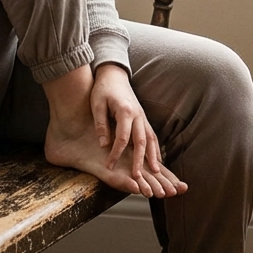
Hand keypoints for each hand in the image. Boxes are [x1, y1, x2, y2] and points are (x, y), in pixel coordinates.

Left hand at [90, 64, 162, 178]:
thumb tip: (104, 145)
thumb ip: (101, 124)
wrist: (114, 75)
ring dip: (153, 156)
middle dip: (139, 161)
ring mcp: (143, 117)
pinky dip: (155, 149)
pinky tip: (156, 160)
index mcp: (125, 112)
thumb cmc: (103, 89)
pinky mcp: (144, 118)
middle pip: (141, 142)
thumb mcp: (96, 104)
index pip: (122, 138)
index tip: (109, 166)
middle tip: (137, 177)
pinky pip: (152, 136)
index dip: (116, 154)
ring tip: (155, 172)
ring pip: (151, 139)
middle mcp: (138, 115)